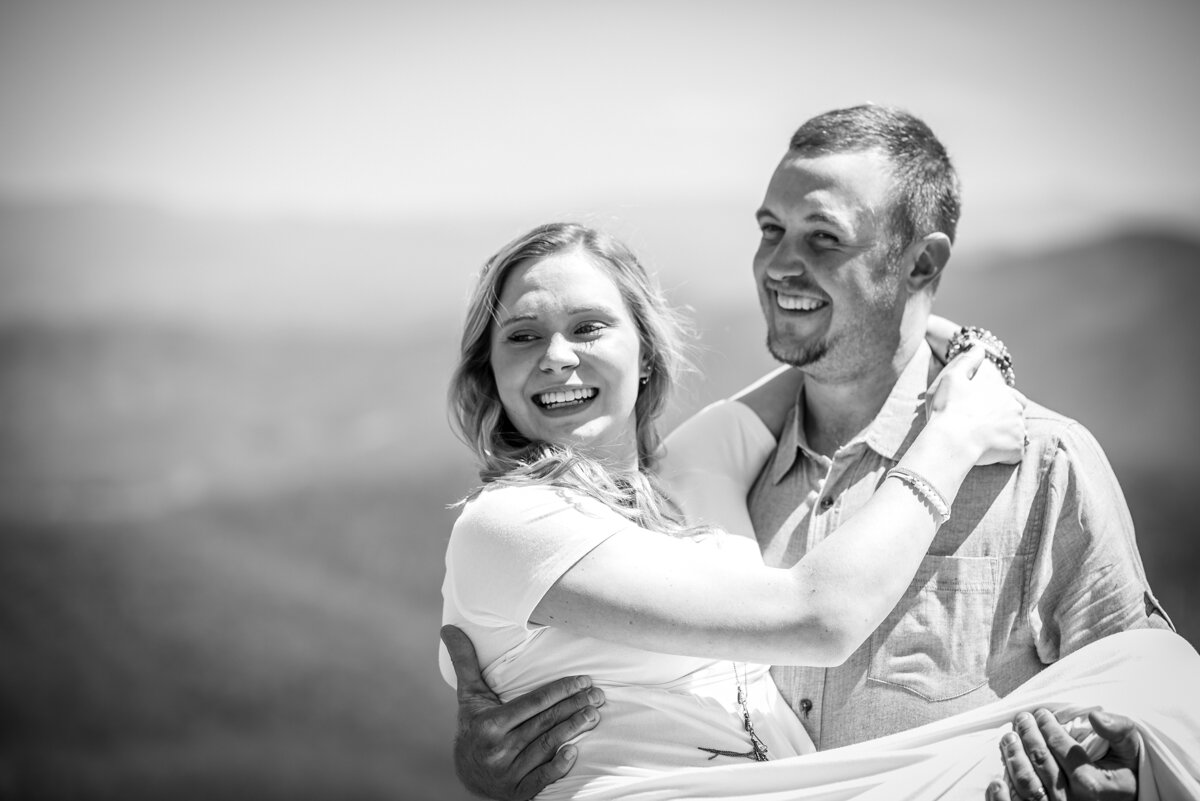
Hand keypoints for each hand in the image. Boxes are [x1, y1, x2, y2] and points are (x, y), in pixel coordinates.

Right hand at [441, 625, 605, 799]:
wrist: (467, 772)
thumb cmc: (474, 725)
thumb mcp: (469, 695)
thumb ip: (465, 661)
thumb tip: (448, 627)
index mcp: (489, 724)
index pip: (534, 702)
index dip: (561, 689)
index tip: (583, 679)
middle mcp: (498, 750)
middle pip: (545, 723)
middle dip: (575, 706)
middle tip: (598, 695)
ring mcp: (508, 773)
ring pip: (548, 746)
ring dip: (575, 729)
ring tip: (594, 714)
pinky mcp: (518, 792)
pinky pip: (543, 778)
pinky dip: (559, 766)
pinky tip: (575, 751)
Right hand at [926, 344, 1027, 465]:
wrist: (951, 440)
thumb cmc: (949, 408)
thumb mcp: (952, 377)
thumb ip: (968, 360)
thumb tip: (979, 348)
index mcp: (1002, 391)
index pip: (1013, 397)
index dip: (999, 404)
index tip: (983, 412)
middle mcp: (1015, 408)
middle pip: (1015, 416)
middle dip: (1004, 421)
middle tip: (982, 428)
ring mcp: (1018, 429)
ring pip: (1016, 434)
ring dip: (1004, 438)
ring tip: (983, 443)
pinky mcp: (1016, 450)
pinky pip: (1014, 454)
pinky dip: (1004, 455)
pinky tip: (988, 455)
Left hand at [984, 708, 1139, 800]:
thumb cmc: (1122, 777)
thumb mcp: (1130, 753)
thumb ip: (1120, 732)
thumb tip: (1095, 716)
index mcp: (1093, 783)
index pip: (1061, 748)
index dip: (1048, 726)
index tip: (1042, 713)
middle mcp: (1074, 800)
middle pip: (1041, 762)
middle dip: (1027, 735)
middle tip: (1022, 718)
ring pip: (1026, 783)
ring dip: (1013, 757)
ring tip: (1009, 738)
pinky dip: (1002, 796)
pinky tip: (996, 780)